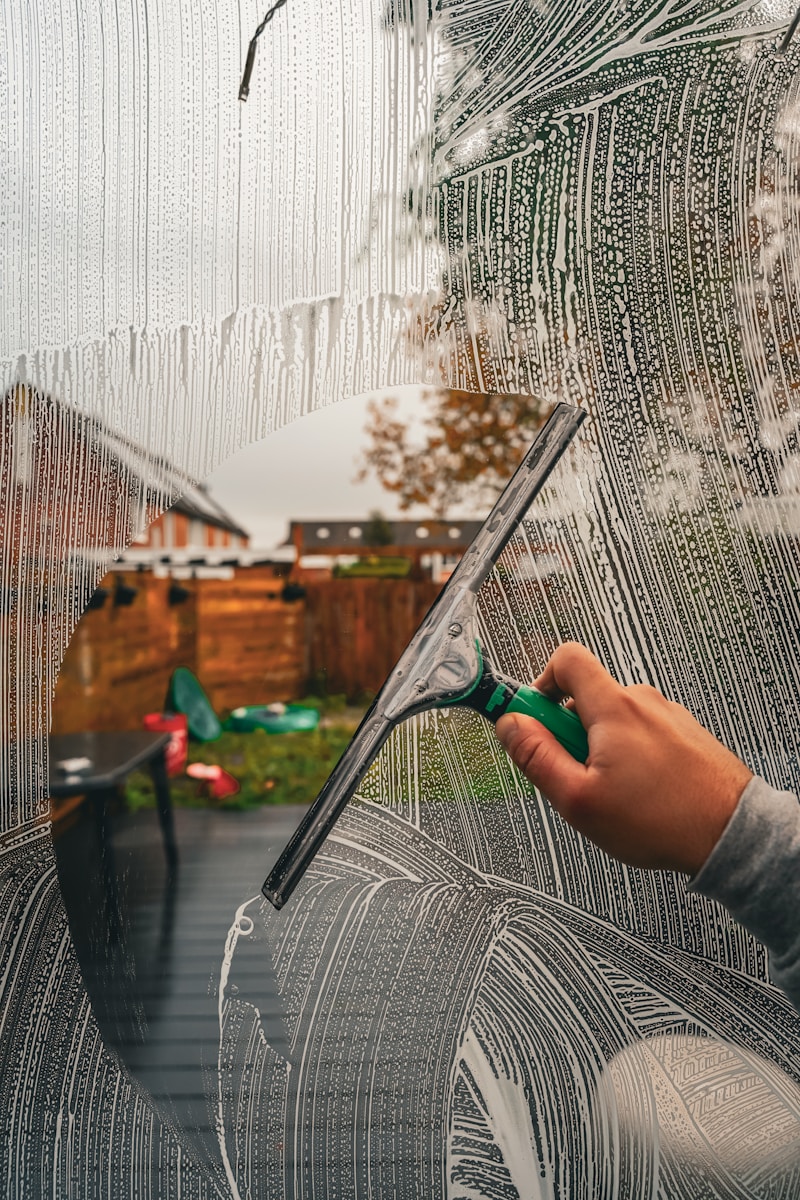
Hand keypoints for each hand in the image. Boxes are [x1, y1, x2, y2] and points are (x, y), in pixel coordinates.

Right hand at [495, 643, 752, 874]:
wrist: (729, 834)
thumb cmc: (662, 820)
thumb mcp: (579, 799)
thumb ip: (537, 757)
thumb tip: (510, 726)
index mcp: (614, 708)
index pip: (566, 659)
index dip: (539, 684)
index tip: (530, 717)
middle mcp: (643, 701)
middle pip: (586, 697)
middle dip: (569, 732)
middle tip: (575, 774)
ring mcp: (667, 716)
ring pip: (614, 719)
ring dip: (601, 747)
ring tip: (613, 791)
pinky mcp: (684, 733)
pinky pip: (641, 732)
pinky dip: (630, 755)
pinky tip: (640, 792)